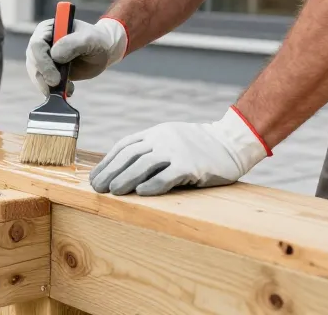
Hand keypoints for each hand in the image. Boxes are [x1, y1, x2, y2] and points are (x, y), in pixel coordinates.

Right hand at [26, 17, 127, 96]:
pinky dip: (54, 90)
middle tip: (57, 86)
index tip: (55, 78)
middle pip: (33, 61)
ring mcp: (43, 58)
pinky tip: (69, 90)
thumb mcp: (89, 38)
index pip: (37, 45)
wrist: (102, 51)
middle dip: (44, 76)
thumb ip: (73, 44)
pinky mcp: (48, 71)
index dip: (43, 62)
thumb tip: (54, 55)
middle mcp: (41, 43)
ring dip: (47, 85)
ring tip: (66, 89)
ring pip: (36, 74)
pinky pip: (44, 83)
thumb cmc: (96, 40)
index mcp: (47, 30)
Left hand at [89, 106, 270, 195]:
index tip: (95, 176)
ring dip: (126, 178)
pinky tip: (141, 193)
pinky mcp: (192, 166)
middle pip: (130, 155)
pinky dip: (153, 185)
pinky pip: (168, 176)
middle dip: (111, 172)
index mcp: (155, 133)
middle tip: (97, 188)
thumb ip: (150, 149)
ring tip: (113, 192)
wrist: (232, 142)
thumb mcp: (171, 139)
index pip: (124, 146)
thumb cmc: (199, 146)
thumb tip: (122, 170)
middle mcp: (163, 139)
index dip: (107, 162)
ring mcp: (177, 151)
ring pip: (144, 164)